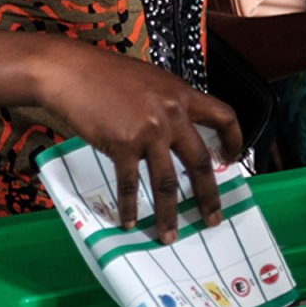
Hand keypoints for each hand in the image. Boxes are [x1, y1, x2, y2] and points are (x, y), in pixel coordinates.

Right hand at [39, 45, 241, 244]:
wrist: (71, 72)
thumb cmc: (103, 73)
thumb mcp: (149, 79)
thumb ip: (167, 103)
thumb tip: (177, 128)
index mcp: (181, 94)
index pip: (223, 116)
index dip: (234, 139)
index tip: (232, 158)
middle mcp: (171, 113)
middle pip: (200, 162)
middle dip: (208, 196)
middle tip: (212, 217)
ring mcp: (149, 130)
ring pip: (167, 182)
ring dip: (168, 214)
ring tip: (168, 234)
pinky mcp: (124, 143)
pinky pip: (130, 184)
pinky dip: (129, 206)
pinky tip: (129, 220)